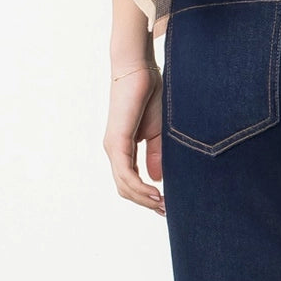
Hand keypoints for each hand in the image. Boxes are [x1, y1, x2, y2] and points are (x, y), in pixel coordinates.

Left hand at [103, 63, 164, 215]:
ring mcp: (113, 147)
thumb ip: (156, 154)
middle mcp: (114, 150)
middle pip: (126, 189)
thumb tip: (156, 180)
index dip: (147, 196)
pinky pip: (125, 173)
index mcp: (123, 148)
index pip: (131, 182)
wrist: (140, 69)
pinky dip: (139, 187)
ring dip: (144, 199)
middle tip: (167, 211)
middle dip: (146, 203)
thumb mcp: (158, 131)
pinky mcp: (117, 141)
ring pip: (125, 185)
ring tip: (163, 205)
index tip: (167, 205)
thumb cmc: (150, 94)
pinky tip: (155, 193)